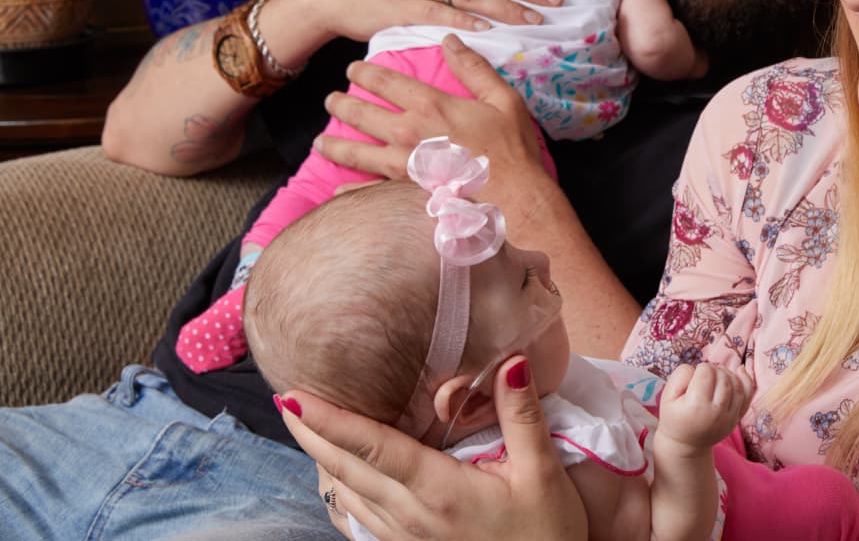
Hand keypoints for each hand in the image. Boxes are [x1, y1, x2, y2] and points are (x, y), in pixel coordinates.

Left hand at [279, 356, 586, 540]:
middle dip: (310, 433)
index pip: (371, 447)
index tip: (294, 395)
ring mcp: (405, 536)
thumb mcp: (543, 473)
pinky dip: (341, 487)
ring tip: (306, 427)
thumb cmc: (547, 534)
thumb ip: (521, 416)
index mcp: (438, 491)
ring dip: (322, 459)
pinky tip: (341, 474)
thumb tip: (512, 362)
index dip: (329, 420)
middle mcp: (410, 515)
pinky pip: (359, 515)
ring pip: (346, 494)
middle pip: (344, 469)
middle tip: (284, 400)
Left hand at [316, 34, 544, 180]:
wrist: (515, 199)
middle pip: (364, 115)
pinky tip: (338, 189)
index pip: (388, 82)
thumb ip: (474, 68)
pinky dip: (352, 190)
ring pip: (358, 152)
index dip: (366, 73)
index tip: (352, 69)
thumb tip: (450, 40)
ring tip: (320, 143)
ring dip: (336, 146)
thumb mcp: (503, 99)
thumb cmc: (512, 149)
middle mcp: (409, 134)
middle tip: (329, 101)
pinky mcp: (407, 192)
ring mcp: (404, 166)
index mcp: (431, 106)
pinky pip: (371, 191)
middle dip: (342, 105)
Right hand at [654, 363, 751, 453]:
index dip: (700, 368)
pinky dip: (746, 380)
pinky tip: (739, 370)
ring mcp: (729, 417)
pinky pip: (748, 395)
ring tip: (715, 376)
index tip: (693, 377)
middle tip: (703, 376)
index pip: (707, 372)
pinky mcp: (737, 418)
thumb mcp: (667, 396)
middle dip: (713, 370)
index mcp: (696, 406)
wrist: (686, 444)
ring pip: (737, 384)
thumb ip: (681, 375)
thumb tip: (699, 367)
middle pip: (723, 377)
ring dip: (727, 374)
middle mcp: (716, 412)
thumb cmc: (675, 416)